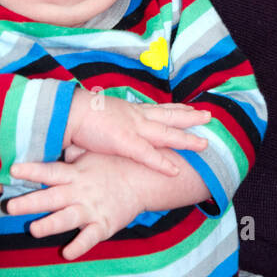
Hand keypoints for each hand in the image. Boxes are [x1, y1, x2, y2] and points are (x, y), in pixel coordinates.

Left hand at [7, 151, 145, 258]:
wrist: (145, 179)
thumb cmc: (114, 164)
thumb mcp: (93, 154)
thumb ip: (73, 154)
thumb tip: (58, 146)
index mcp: (75, 174)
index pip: (50, 171)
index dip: (32, 171)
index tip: (13, 170)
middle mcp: (80, 191)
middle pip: (52, 197)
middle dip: (31, 202)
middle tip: (10, 207)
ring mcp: (91, 209)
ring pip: (67, 218)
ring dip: (50, 224)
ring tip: (34, 230)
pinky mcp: (104, 224)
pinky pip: (90, 237)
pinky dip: (79, 246)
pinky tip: (67, 253)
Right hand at [66, 91, 210, 175]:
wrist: (68, 112)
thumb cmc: (78, 115)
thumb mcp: (100, 116)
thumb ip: (109, 124)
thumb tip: (107, 128)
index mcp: (129, 110)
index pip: (157, 108)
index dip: (175, 108)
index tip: (189, 107)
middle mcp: (135, 116)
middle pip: (169, 115)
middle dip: (190, 116)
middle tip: (209, 116)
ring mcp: (133, 128)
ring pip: (167, 133)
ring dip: (186, 139)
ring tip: (204, 144)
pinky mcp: (125, 143)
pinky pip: (148, 155)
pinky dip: (163, 163)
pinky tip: (175, 170)